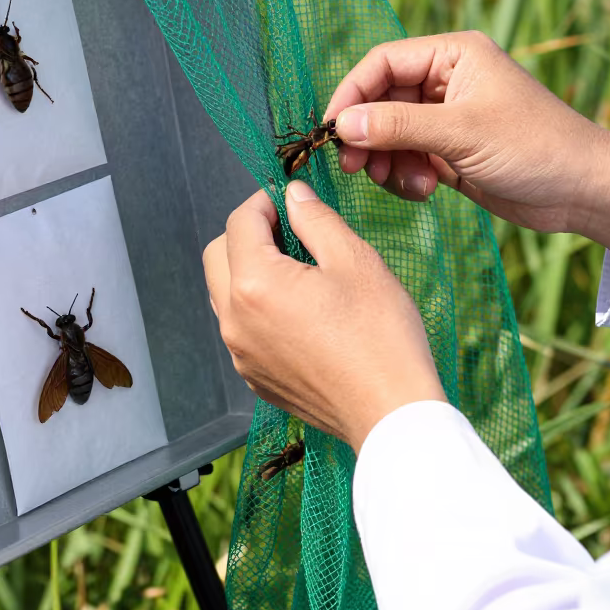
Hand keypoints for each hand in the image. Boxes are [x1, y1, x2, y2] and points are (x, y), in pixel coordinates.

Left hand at [203, 182, 445, 453]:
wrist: (392, 415)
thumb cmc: (380, 335)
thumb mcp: (354, 260)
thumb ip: (315, 218)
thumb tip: (293, 194)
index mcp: (255, 284)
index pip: (239, 222)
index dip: (264, 200)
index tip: (290, 199)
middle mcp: (234, 320)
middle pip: (218, 254)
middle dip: (247, 233)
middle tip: (290, 229)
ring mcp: (240, 353)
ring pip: (224, 292)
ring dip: (247, 269)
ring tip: (297, 268)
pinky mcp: (254, 377)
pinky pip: (240, 327)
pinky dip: (256, 306)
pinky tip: (299, 308)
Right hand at [324, 31, 609, 255]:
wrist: (584, 191)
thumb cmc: (534, 147)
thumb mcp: (461, 133)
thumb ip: (398, 125)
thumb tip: (341, 125)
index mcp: (452, 55)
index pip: (382, 64)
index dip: (352, 95)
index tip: (331, 131)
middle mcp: (446, 80)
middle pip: (380, 100)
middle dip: (367, 135)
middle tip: (354, 167)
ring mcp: (447, 117)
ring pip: (390, 133)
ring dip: (388, 161)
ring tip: (408, 183)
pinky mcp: (449, 150)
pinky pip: (407, 157)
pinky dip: (406, 175)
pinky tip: (426, 190)